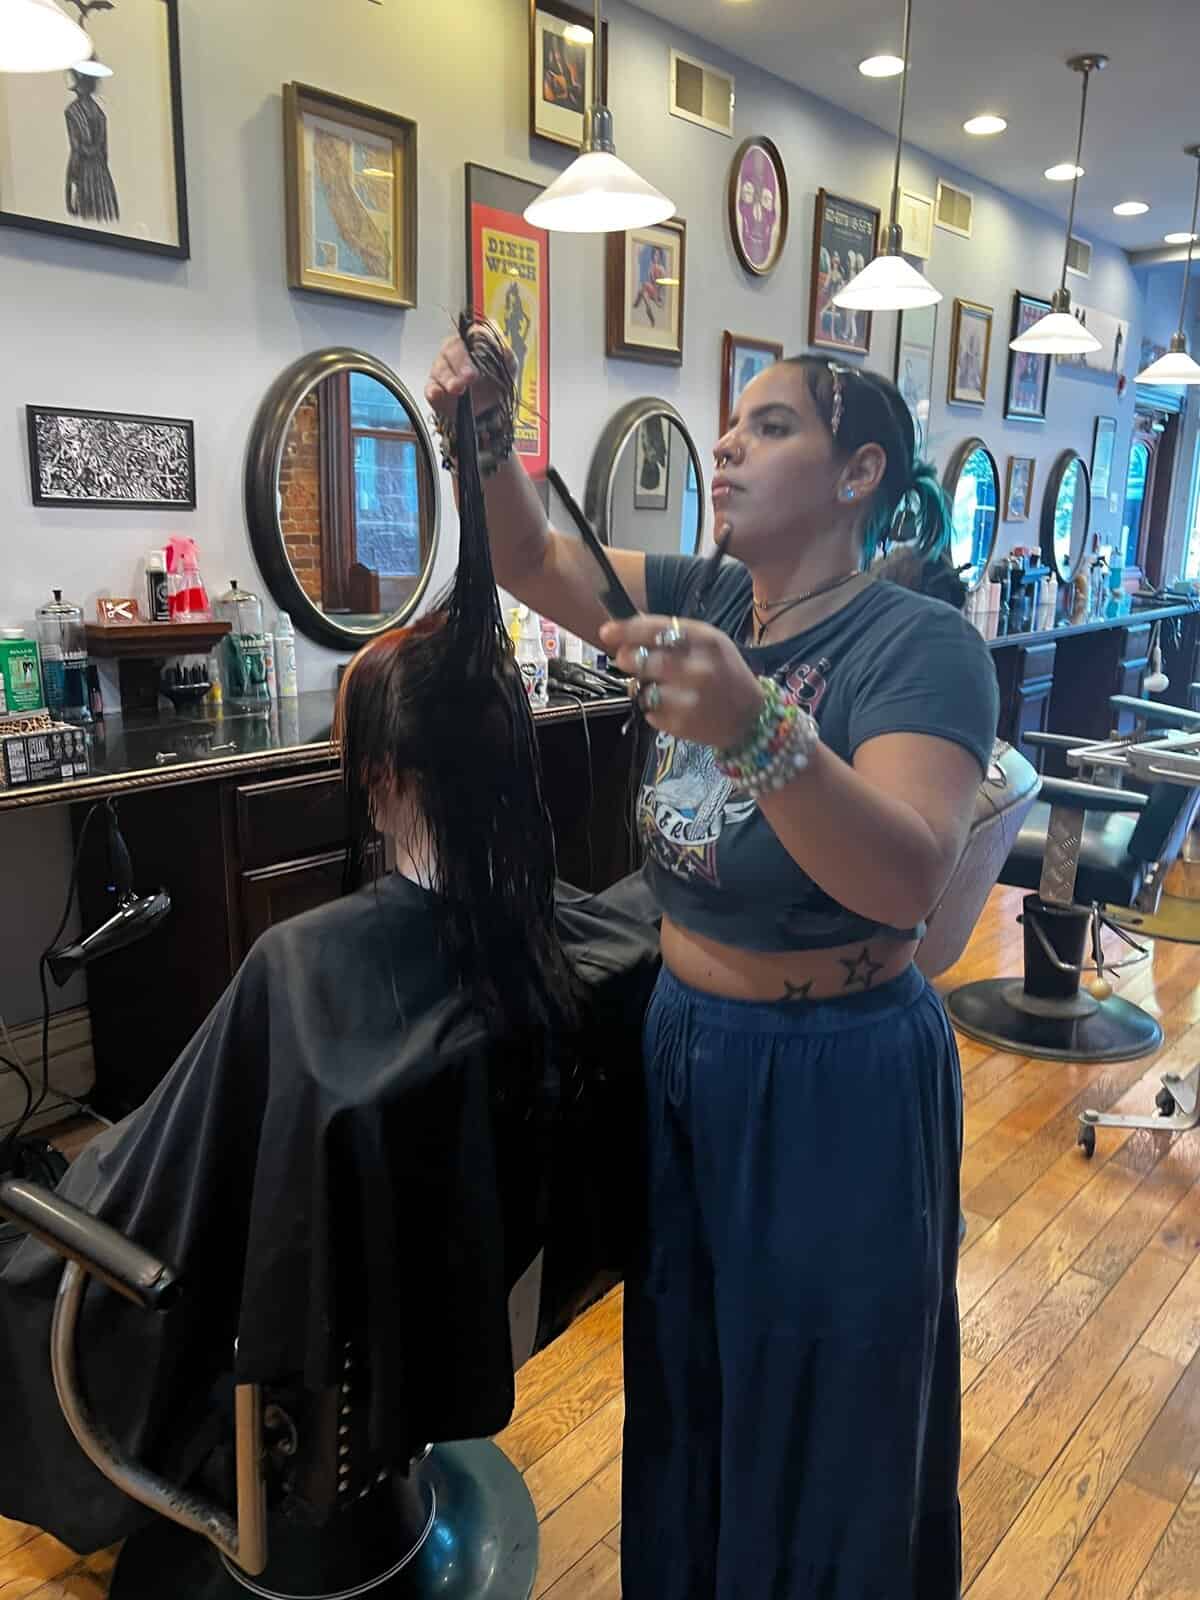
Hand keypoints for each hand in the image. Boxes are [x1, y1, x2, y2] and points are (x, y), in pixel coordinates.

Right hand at [424, 327, 515, 419]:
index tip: (479, 355)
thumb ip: (506, 354)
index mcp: (473, 340)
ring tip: (456, 389)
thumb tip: (503, 348)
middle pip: (452, 348)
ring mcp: (442, 368)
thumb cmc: (495, 380)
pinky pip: (430, 386)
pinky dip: (433, 390)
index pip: (471, 332)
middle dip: (461, 363)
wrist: (487, 407)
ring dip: (448, 378)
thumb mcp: (508, 366)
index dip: (474, 343)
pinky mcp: (434, 387)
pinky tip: (437, 394)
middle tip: (469, 377)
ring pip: (440, 367)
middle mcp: (455, 350)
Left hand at [598, 615, 763, 750]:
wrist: (751, 717)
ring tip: (655, 685)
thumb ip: (674, 634)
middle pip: (642, 660)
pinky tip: (671, 706)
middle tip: (626, 660)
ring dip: (640, 687)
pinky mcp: (682, 724)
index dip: (626, 630)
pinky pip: (649, 713)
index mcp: (706, 640)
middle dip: (627, 658)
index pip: (656, 630)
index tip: (606, 632)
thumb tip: (628, 628)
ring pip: (642, 689)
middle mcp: (699, 668)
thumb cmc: (725, 673)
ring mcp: (690, 699)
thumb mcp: (710, 643)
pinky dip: (653, 709)